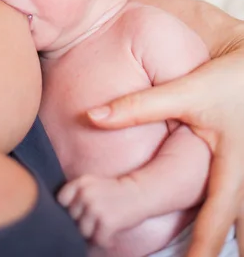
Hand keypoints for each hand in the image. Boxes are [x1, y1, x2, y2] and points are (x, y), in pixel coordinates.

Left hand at [58, 174, 140, 247]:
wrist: (139, 192)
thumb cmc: (114, 192)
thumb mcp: (92, 185)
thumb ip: (77, 195)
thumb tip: (62, 217)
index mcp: (81, 182)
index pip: (61, 200)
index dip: (69, 208)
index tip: (80, 211)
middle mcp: (86, 194)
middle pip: (72, 218)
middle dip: (82, 223)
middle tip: (95, 222)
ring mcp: (96, 207)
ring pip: (83, 232)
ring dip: (93, 234)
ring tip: (102, 230)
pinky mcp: (107, 221)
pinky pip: (98, 241)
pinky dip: (105, 242)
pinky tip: (111, 236)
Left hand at [87, 50, 243, 256]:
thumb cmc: (226, 82)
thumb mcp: (185, 93)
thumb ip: (138, 107)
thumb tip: (93, 117)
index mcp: (230, 168)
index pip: (214, 220)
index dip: (201, 249)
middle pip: (240, 231)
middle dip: (221, 254)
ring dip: (235, 240)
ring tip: (214, 256)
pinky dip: (238, 222)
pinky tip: (231, 231)